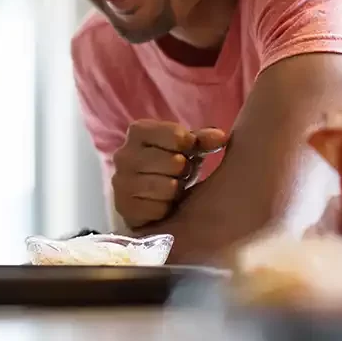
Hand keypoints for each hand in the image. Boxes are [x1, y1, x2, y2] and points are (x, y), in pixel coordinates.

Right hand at [112, 120, 228, 228]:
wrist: (148, 196)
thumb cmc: (170, 165)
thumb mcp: (188, 148)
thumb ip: (202, 140)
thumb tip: (221, 137)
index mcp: (138, 131)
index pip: (177, 135)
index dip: (189, 145)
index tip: (186, 151)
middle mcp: (124, 154)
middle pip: (174, 162)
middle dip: (183, 170)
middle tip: (178, 174)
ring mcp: (120, 181)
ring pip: (167, 187)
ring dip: (175, 190)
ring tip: (171, 188)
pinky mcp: (123, 207)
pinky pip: (157, 209)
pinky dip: (165, 209)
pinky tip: (162, 204)